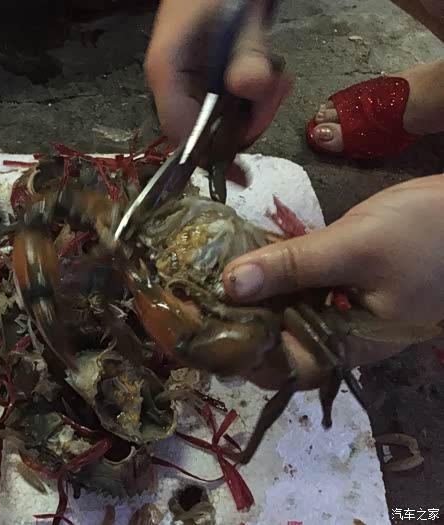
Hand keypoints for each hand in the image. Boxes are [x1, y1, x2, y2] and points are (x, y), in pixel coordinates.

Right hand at [145, 0, 291, 145]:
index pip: (181, 132)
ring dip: (254, 109)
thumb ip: (247, 52)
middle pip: (203, 131)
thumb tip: (250, 87)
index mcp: (166, 71)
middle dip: (245, 121)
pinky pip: (224, 106)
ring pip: (218, 121)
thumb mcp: (239, 15)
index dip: (212, 149)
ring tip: (278, 81)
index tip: (246, 153)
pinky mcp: (202, 81)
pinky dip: (251, 99)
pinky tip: (269, 78)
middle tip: (277, 93)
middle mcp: (170, 84)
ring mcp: (185, 84)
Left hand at [221, 174, 443, 388]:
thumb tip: (228, 284)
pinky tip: (242, 255)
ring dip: (250, 295)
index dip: (241, 353)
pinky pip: (297, 285)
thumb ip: (291, 266)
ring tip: (206, 276)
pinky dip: (272, 273)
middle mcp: (340, 334)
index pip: (284, 367)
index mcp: (349, 346)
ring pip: (284, 311)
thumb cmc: (425, 234)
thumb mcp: (353, 248)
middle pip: (278, 340)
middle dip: (238, 320)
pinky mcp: (339, 281)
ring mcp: (340, 307)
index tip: (202, 328)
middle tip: (193, 297)